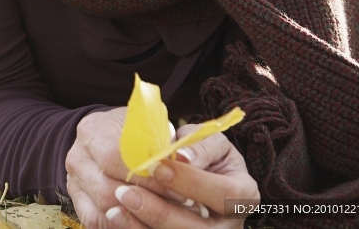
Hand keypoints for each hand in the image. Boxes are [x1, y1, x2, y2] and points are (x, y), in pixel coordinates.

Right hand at [66, 108, 180, 228]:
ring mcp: (75, 181)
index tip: (180, 190)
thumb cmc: (138, 132)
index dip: (148, 178)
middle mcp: (77, 157)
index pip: (116, 159)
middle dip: (146, 204)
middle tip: (178, 211)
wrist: (112, 136)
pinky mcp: (79, 201)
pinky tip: (146, 223)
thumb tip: (186, 159)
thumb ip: (171, 142)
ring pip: (102, 211)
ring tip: (166, 219)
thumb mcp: (154, 126)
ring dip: (136, 219)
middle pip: (108, 190)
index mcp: (92, 130)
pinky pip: (96, 222)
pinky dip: (122, 225)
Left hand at [67, 113, 258, 228]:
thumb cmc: (200, 150)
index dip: (190, 182)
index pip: (223, 195)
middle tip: (125, 191)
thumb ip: (196, 145)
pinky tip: (115, 216)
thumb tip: (180, 157)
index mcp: (243, 193)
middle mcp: (231, 224)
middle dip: (159, 211)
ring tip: (116, 204)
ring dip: (143, 224)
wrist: (194, 167)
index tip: (157, 166)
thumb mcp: (205, 139)